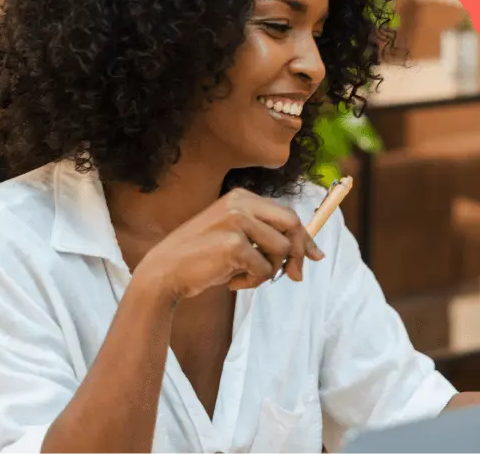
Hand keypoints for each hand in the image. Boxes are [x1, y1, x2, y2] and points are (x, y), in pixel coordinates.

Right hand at [137, 187, 324, 302]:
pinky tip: (231, 282)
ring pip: (281, 249)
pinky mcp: (234, 244)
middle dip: (299, 252)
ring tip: (245, 277)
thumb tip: (310, 254)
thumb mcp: (234, 236)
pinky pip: (264, 269)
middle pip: (292, 223)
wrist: (165, 271)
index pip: (287, 213)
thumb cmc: (201, 257)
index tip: (315, 256)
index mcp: (241, 197)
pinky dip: (253, 282)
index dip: (304, 237)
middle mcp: (241, 203)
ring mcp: (237, 221)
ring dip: (269, 271)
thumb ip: (265, 236)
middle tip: (294, 276)